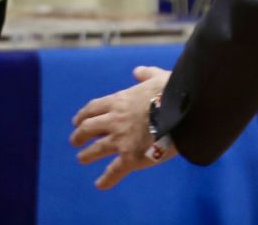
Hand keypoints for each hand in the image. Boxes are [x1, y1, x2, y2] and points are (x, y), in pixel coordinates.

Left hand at [70, 65, 176, 189]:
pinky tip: (100, 185)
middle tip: (75, 140)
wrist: (182, 111)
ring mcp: (120, 139)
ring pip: (97, 148)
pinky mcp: (130, 157)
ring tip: (81, 158)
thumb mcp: (157, 77)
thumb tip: (137, 72)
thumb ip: (145, 74)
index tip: (77, 120)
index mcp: (119, 101)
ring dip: (87, 154)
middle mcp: (114, 120)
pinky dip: (106, 178)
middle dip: (80, 134)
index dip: (83, 115)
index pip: (94, 108)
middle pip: (89, 128)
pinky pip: (115, 170)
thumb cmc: (172, 92)